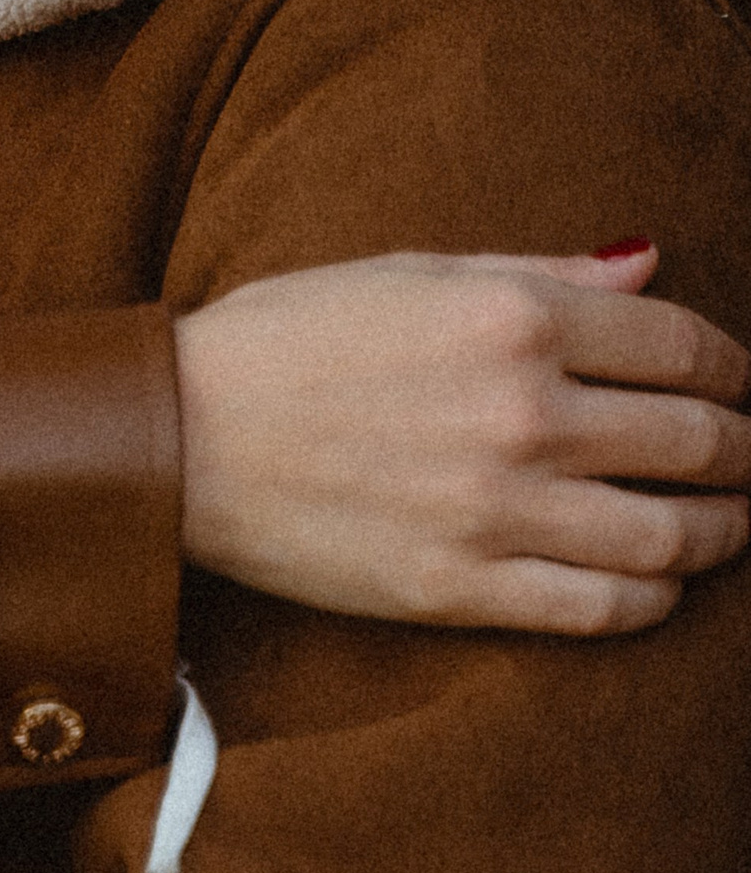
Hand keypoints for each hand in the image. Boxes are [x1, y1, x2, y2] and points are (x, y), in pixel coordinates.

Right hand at [174, 246, 750, 633]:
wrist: (178, 434)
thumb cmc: (286, 338)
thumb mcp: (409, 271)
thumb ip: (540, 272)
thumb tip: (649, 265)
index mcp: (510, 318)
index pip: (686, 348)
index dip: (738, 370)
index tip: (741, 385)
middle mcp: (521, 413)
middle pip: (700, 443)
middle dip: (746, 450)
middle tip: (750, 456)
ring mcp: (496, 509)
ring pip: (674, 537)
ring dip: (724, 532)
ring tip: (729, 524)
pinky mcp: (462, 588)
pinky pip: (606, 607)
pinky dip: (656, 598)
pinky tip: (657, 581)